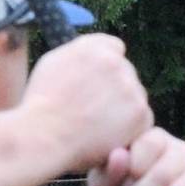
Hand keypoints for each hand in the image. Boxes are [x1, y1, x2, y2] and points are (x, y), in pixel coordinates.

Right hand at [19, 34, 152, 171]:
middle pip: (126, 73)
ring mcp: (131, 88)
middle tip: (94, 110)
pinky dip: (130, 130)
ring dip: (124, 109)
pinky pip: (143, 120)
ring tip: (97, 126)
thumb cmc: (41, 104)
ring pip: (135, 97)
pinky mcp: (140, 114)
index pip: (115, 48)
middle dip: (115, 89)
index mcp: (94, 48)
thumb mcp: (52, 63)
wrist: (45, 136)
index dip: (106, 67)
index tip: (99, 83)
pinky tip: (109, 137)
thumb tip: (93, 52)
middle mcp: (116, 63)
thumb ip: (78, 53)